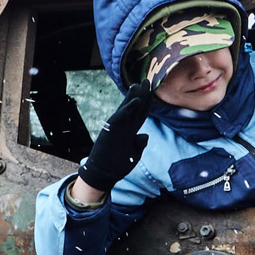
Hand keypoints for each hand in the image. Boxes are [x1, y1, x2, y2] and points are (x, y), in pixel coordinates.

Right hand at [76, 82, 157, 198]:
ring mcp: (117, 128)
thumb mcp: (133, 154)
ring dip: (133, 97)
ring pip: (127, 109)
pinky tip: (135, 100)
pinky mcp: (111, 131)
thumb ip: (139, 144)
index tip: (152, 92)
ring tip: (139, 84)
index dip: (147, 103)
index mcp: (130, 131)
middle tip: (147, 81)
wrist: (103, 174)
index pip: (141, 114)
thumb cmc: (117, 165)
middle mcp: (124, 127)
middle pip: (135, 108)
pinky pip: (121, 117)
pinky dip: (128, 108)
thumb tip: (144, 136)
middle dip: (141, 95)